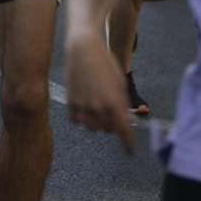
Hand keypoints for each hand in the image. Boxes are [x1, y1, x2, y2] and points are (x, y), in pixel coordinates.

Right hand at [65, 33, 132, 150]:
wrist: (83, 51)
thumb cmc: (104, 64)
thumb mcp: (120, 83)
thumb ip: (123, 103)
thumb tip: (125, 119)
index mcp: (114, 103)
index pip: (123, 130)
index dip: (127, 143)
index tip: (129, 150)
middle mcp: (98, 109)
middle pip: (107, 130)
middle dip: (111, 123)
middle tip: (110, 109)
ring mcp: (83, 108)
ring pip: (92, 128)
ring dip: (96, 121)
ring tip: (96, 104)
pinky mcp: (70, 104)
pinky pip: (77, 121)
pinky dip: (82, 116)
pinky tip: (85, 103)